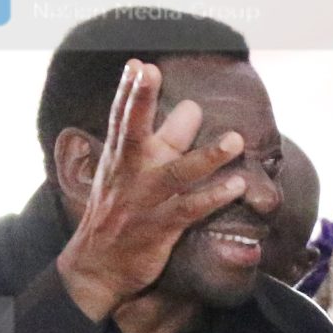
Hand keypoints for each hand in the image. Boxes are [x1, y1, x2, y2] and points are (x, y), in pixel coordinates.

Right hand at [53, 59, 250, 320]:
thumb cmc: (115, 217)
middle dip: (141, 102)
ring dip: (207, 156)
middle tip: (154, 71)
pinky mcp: (159, 229)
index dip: (127, 92)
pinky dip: (213, 198)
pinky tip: (236, 186)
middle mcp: (128, 175)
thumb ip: (149, 145)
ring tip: (236, 140)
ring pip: (175, 173)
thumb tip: (185, 112)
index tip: (137, 64)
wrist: (96, 269)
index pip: (120, 120)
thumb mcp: (121, 177)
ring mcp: (143, 202)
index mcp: (117, 160)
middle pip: (134, 134)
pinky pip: (189, 210)